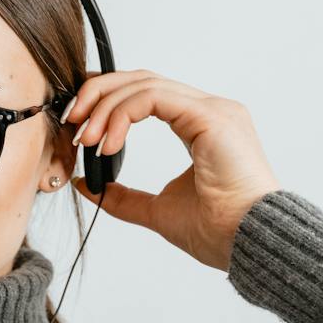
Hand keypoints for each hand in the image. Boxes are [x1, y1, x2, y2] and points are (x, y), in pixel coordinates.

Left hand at [65, 69, 281, 270]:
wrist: (251, 243)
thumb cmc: (220, 231)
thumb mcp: (158, 210)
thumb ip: (124, 197)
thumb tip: (87, 185)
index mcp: (201, 126)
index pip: (146, 94)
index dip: (107, 101)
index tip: (78, 127)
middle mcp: (209, 111)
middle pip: (142, 79)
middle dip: (99, 95)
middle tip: (72, 123)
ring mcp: (213, 110)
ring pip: (144, 84)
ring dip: (105, 107)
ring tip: (85, 139)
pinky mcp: (211, 116)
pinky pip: (155, 97)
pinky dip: (122, 114)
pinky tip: (107, 143)